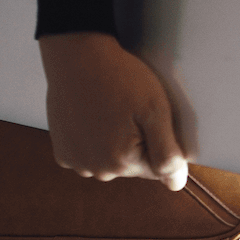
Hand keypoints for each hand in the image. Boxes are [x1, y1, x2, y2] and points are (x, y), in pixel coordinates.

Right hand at [39, 32, 188, 190]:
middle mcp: (96, 170)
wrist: (77, 55)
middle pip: (133, 165)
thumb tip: (176, 184)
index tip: (148, 117)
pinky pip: (88, 154)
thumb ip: (168, 152)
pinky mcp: (62, 152)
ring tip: (110, 110)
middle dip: (138, 142)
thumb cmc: (119, 78)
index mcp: (123, 163)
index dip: (159, 140)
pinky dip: (93, 139)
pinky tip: (93, 116)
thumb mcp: (155, 110)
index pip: (158, 168)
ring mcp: (76, 162)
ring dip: (114, 142)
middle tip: (129, 109)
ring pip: (110, 160)